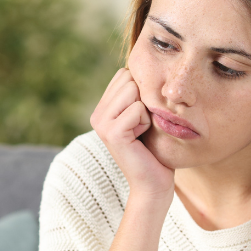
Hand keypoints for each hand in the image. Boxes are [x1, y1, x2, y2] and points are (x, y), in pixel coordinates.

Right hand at [90, 68, 173, 203]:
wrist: (152, 183)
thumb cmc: (153, 150)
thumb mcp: (143, 115)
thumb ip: (136, 94)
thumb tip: (143, 66)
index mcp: (102, 109)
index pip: (124, 74)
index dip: (141, 92)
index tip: (141, 118)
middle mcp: (97, 115)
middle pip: (128, 79)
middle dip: (144, 100)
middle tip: (142, 127)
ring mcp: (101, 123)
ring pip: (132, 91)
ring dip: (146, 111)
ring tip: (141, 132)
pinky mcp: (111, 132)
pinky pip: (137, 109)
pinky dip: (146, 122)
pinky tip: (140, 140)